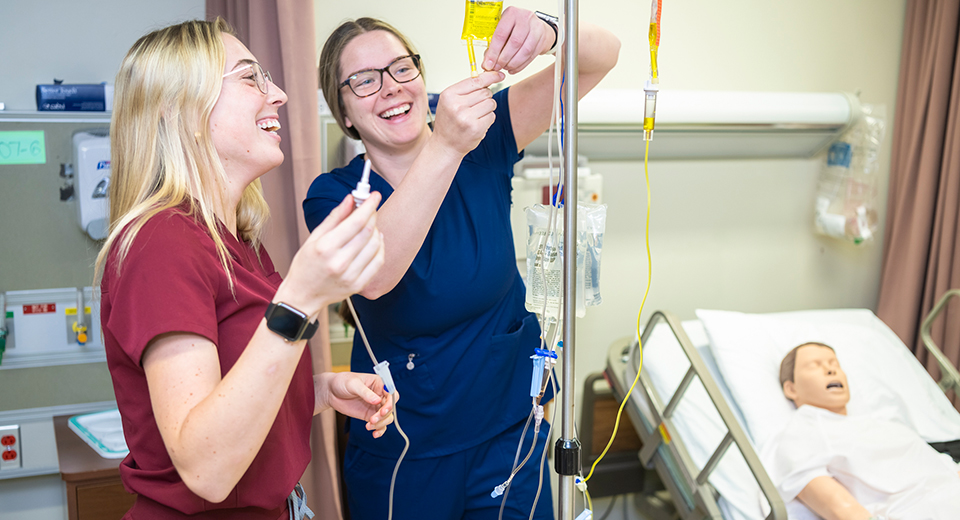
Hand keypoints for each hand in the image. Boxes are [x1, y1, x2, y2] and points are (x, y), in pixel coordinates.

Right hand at [277, 193, 384, 316]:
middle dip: (372, 215)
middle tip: (371, 207)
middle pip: (367, 232)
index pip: (355, 222)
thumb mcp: (314, 238)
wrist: (303, 296)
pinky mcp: (358, 285)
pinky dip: (379, 247)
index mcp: (325, 248)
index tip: (375, 195)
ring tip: (368, 226)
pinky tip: (373, 242)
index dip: (368, 206)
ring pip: (376, 245)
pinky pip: (378, 262)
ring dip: (376, 231)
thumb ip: (335, 218)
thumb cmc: (305, 265)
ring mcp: (351, 276)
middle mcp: (339, 263)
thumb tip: (350, 199)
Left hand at [315, 372, 396, 437]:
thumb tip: (377, 401)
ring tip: (369, 425)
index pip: (391, 393)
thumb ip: (365, 393)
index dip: (390, 403)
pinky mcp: (369, 415)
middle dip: (384, 415)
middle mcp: (380, 395)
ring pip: (387, 417)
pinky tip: (374, 434)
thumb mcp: (353, 384)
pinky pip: (380, 424)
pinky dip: (379, 430)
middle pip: (390, 407)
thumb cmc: (342, 382)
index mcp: (379, 383)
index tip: (382, 411)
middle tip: (372, 420)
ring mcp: (375, 406)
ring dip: (381, 423)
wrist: (331, 392)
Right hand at [432, 70, 503, 155]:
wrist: (445, 146)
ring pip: (491, 103)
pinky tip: (477, 124)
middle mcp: (456, 105)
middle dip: (485, 98)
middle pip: (485, 92)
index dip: (490, 76)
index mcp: (449, 95)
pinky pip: (492, 116)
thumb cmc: (449, 123)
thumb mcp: (450, 101)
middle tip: (475, 107)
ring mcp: (466, 117)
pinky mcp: (476, 128)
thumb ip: (466, 89)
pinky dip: (487, 120)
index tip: (499, 74)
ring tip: (475, 116)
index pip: (475, 80)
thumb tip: (489, 76)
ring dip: (487, 109)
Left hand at [482, 7, 553, 74]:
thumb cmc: (516, 27)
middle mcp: (525, 18)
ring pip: (524, 51)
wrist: (536, 26)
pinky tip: (513, 68)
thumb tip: (487, 62)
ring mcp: (536, 28)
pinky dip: (521, 66)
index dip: (494, 52)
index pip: (501, 34)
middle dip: (504, 59)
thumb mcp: (504, 29)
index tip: (489, 64)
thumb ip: (494, 44)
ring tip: (506, 67)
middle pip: (514, 43)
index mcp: (512, 13)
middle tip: (497, 67)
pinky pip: (531, 56)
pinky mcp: (542, 39)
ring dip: (513, 63)